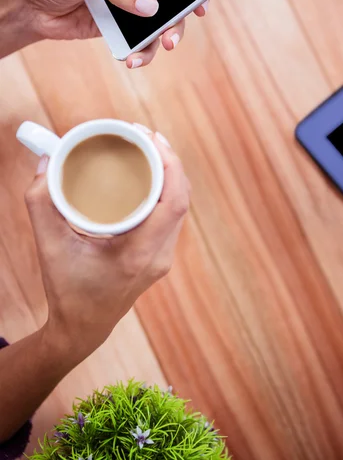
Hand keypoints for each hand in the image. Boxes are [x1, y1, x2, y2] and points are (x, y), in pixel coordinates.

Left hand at [14, 0, 208, 67]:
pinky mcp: (118, 27)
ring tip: (157, 50)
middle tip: (173, 36)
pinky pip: (140, 40)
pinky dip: (141, 52)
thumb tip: (150, 7)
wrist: (30, 9)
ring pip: (158, 23)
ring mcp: (127, 5)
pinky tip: (132, 59)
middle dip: (177, 18)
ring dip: (161, 39)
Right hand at [24, 127, 189, 356]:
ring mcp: (163, 258)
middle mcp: (158, 256)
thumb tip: (47, 161)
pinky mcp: (159, 257)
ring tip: (148, 148)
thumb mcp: (48, 246)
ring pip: (179, 206)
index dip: (170, 164)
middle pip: (180, 198)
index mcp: (138, 254)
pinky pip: (172, 216)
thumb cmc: (66, 290)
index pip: (173, 202)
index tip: (151, 138)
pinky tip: (150, 175)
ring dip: (169, 174)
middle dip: (168, 160)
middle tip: (144, 135)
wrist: (81, 328)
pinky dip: (165, 190)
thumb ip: (41, 202)